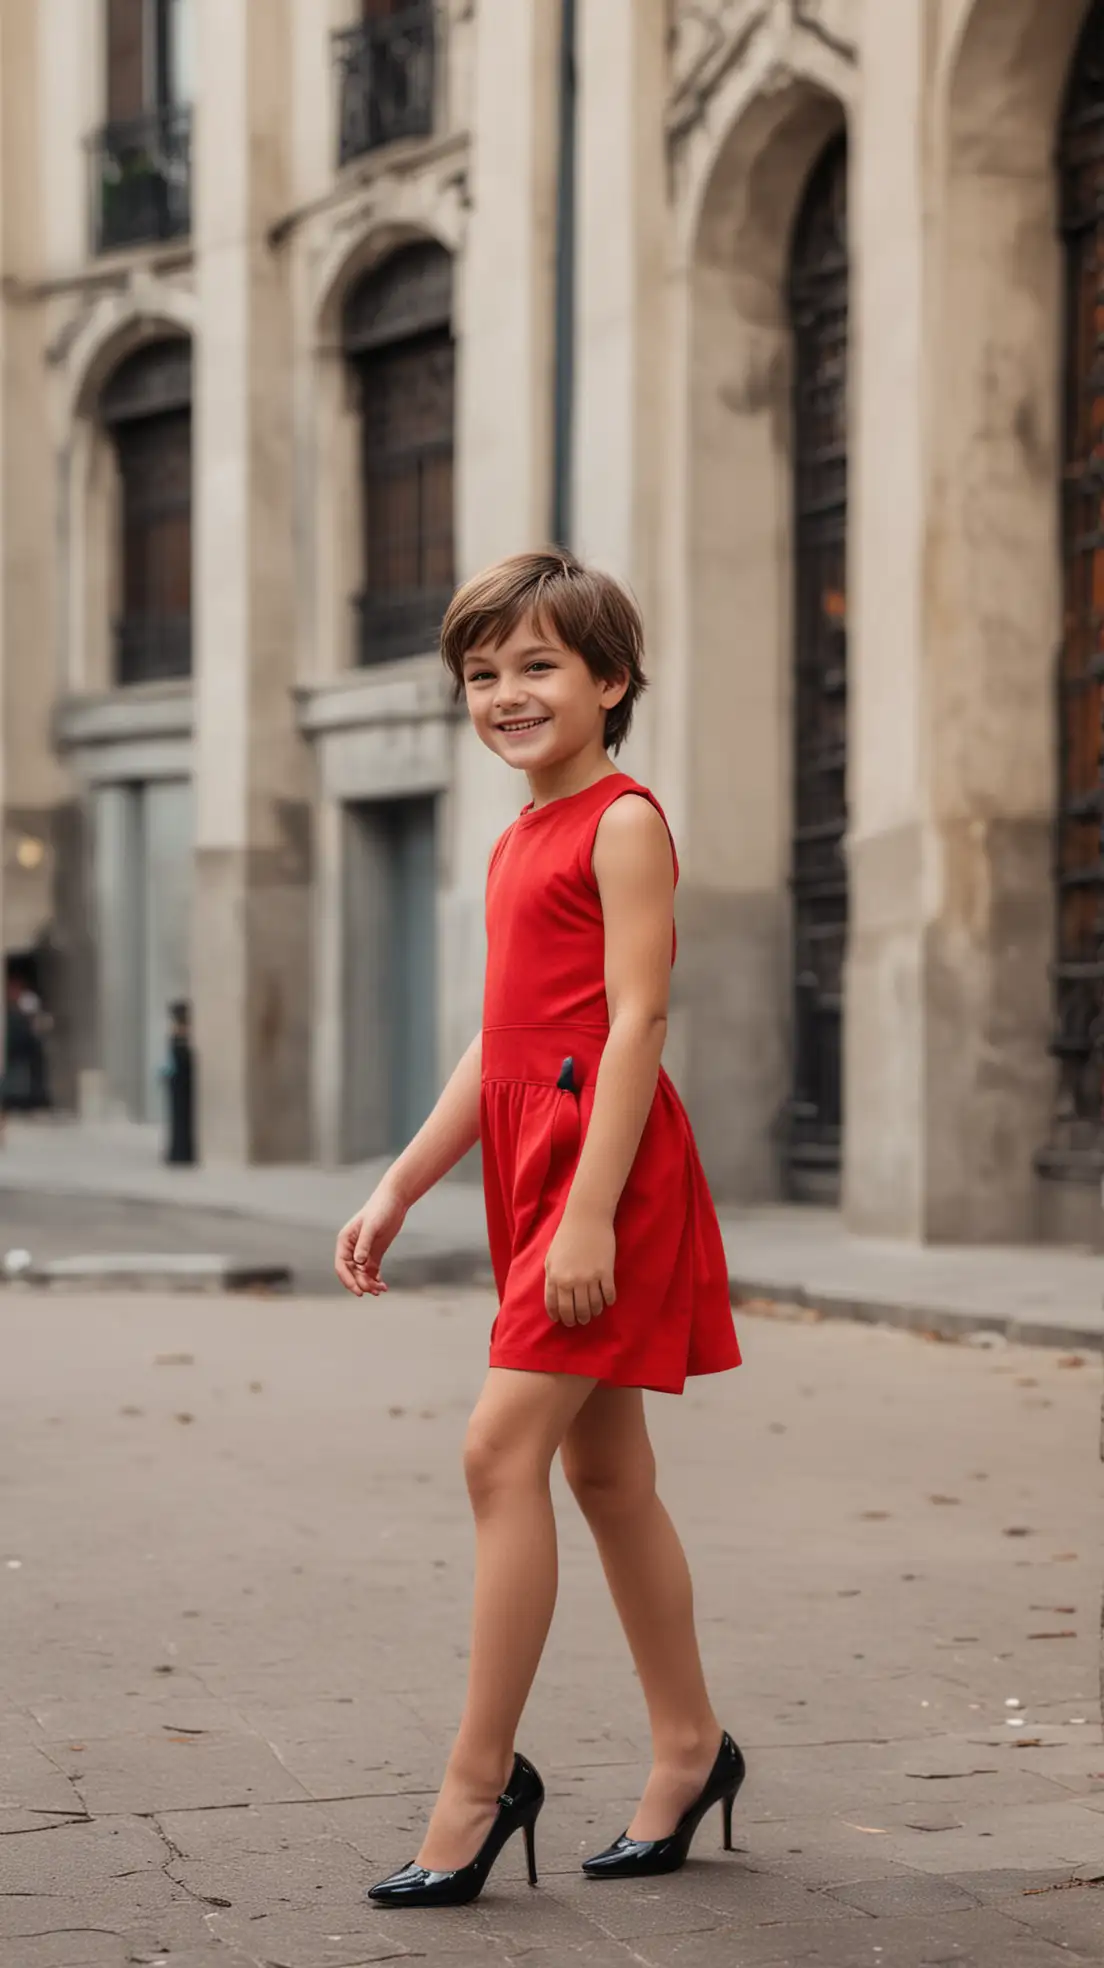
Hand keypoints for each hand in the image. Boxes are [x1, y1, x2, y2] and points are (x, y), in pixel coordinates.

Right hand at [335, 1182, 406, 1296]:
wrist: (395, 1201)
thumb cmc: (380, 1209)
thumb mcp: (372, 1227)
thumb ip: (364, 1244)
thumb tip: (358, 1262)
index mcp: (345, 1241)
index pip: (341, 1266)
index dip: (348, 1280)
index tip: (359, 1291)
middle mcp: (351, 1248)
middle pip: (352, 1273)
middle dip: (361, 1283)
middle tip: (375, 1291)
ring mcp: (363, 1252)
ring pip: (362, 1274)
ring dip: (369, 1284)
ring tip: (381, 1290)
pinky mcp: (374, 1253)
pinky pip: (371, 1271)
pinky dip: (376, 1279)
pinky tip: (383, 1285)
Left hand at [544, 1207, 615, 1326]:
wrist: (586, 1218)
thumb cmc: (566, 1236)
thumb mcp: (550, 1258)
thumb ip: (551, 1279)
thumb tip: (555, 1298)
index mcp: (555, 1277)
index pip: (554, 1305)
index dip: (558, 1316)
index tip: (562, 1320)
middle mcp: (570, 1281)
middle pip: (574, 1310)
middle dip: (576, 1319)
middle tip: (579, 1321)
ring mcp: (589, 1278)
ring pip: (592, 1306)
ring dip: (592, 1313)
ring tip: (592, 1314)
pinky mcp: (606, 1272)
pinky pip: (608, 1295)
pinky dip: (608, 1301)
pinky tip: (607, 1302)